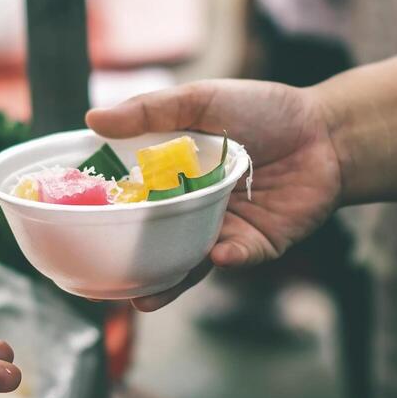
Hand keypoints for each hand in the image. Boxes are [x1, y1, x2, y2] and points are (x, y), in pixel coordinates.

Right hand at [86, 80, 343, 309]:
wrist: (328, 131)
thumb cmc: (264, 110)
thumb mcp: (201, 100)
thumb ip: (149, 111)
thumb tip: (92, 119)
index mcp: (171, 176)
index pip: (128, 201)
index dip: (102, 216)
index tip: (69, 228)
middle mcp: (192, 208)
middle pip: (151, 242)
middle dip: (126, 266)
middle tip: (98, 282)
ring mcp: (223, 229)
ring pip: (188, 261)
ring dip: (167, 281)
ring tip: (143, 296)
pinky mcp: (258, 244)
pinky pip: (238, 257)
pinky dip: (228, 258)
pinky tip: (217, 255)